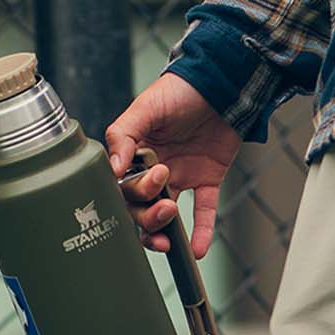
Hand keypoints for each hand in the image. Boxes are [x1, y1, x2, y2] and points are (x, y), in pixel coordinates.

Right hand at [104, 72, 239, 257]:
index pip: (122, 186)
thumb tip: (111, 169)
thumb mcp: (145, 108)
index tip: (138, 191)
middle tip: (164, 204)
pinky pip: (203, 212)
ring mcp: (180, 177)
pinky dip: (202, 232)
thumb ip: (124, 136)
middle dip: (147, 214)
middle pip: (140, 207)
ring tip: (170, 234)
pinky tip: (198, 251)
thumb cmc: (180, 90)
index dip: (129, 195)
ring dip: (165, 228)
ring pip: (166, 214)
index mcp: (134, 153)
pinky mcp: (207, 180)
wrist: (222, 83)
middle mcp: (154, 169)